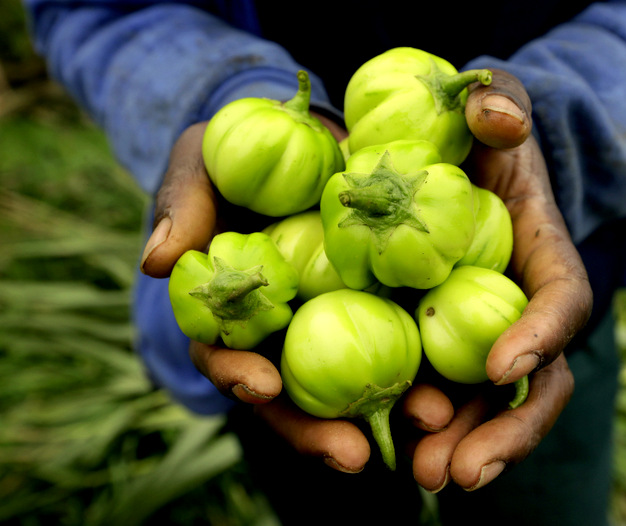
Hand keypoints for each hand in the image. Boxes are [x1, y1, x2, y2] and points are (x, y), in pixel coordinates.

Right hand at [138, 114, 454, 472]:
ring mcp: (330, 324)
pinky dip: (423, 368)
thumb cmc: (237, 156)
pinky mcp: (380, 308)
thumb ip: (182, 206)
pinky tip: (456, 388)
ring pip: (352, 384)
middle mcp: (280, 331)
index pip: (223, 355)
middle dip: (317, 431)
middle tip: (352, 456)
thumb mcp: (202, 165)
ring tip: (425, 424)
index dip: (237, 374)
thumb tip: (155, 260)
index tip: (263, 386)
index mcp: (230, 311)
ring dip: (385, 415)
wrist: (302, 140)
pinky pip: (400, 343)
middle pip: (292, 397)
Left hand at [411, 70, 592, 491]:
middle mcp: (521, 310)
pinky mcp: (440, 344)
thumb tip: (497, 116)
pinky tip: (386, 448)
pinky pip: (436, 391)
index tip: (501, 366)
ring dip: (460, 447)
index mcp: (545, 258)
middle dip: (504, 432)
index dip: (541, 334)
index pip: (563, 301)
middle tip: (459, 471)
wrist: (450, 162)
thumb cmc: (477, 133)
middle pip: (531, 381)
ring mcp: (482, 334)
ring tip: (423, 477)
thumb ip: (501, 102)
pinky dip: (417, 424)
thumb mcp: (492, 104)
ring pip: (485, 406)